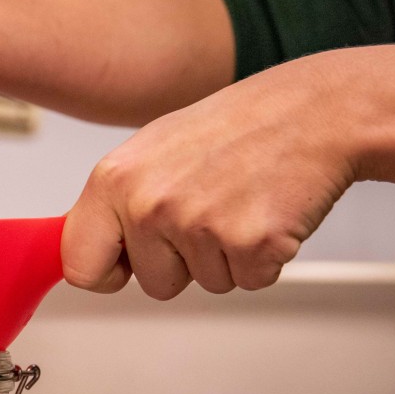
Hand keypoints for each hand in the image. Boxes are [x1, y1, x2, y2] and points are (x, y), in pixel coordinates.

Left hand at [62, 50, 359, 298]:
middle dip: (183, 261)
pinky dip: (263, 258)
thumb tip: (79, 254)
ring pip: (204, 283)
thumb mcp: (150, 152)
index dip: (106, 273)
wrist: (316, 110)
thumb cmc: (234, 129)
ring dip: (226, 255)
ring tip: (239, 202)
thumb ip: (113, 205)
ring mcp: (198, 224)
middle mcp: (148, 203)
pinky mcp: (250, 243)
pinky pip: (248, 282)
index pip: (78, 265)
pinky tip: (267, 211)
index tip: (125, 265)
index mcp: (114, 179)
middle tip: (210, 208)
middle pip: (153, 283)